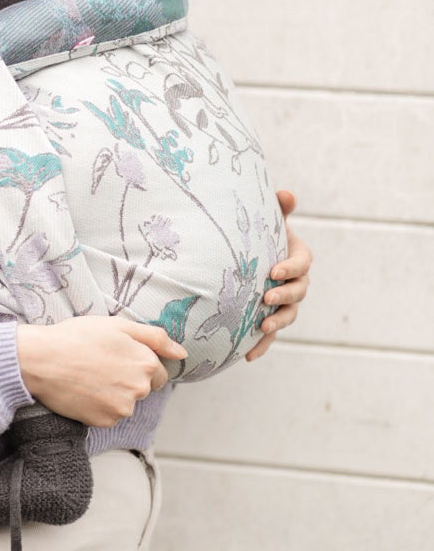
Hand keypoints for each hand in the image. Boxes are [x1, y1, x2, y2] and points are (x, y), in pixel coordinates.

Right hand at [16, 316, 185, 426]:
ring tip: (89, 377)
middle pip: (142, 389)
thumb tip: (182, 354)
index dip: (137, 363)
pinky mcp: (104, 422)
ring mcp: (121, 409)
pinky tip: (83, 391)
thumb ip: (156, 338)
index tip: (117, 357)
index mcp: (146, 364)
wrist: (42, 360)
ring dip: (114, 394)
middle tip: (100, 364)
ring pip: (125, 403)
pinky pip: (109, 415)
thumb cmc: (78, 336)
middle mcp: (139, 390)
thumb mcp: (119, 325)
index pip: (157, 373)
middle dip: (127, 379)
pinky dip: (99, 406)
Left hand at [246, 189, 311, 361]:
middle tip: (266, 297)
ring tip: (262, 327)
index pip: (302, 263)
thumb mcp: (268, 220)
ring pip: (288, 315)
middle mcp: (297, 282)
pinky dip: (262, 345)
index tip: (274, 271)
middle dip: (284, 295)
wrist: (248, 255)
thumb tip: (286, 194)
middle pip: (298, 292)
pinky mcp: (271, 317)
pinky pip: (270, 334)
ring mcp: (285, 302)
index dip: (291, 268)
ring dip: (277, 322)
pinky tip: (249, 356)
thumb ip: (279, 208)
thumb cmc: (260, 234)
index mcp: (299, 257)